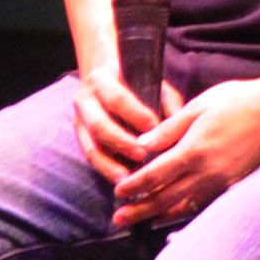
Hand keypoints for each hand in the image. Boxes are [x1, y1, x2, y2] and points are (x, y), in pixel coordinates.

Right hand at [72, 66, 165, 180]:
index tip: (154, 127)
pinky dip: (106, 170)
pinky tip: (122, 180)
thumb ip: (167, 101)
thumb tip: (179, 123)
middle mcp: (85, 100)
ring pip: (91, 146)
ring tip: (130, 177)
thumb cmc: (137, 85)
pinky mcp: (80, 139)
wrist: (107, 81)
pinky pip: (91, 158)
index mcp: (102, 80)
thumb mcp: (153, 85)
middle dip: (121, 142)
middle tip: (143, 155)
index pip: (117, 99)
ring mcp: (79, 121)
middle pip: (99, 125)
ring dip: (110, 164)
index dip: (136, 114)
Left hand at [110, 70, 259, 229]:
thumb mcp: (199, 106)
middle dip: (140, 209)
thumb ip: (169, 128)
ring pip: (183, 205)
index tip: (118, 191)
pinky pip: (202, 203)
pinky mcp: (233, 185)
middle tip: (119, 218)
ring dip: (159, 214)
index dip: (134, 185)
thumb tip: (142, 144)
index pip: (155, 175)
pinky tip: (172, 212)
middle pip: (165, 198)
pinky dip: (183, 210)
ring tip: (140, 221)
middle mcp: (207, 172)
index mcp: (194, 150)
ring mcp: (221, 182)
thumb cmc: (237, 101)